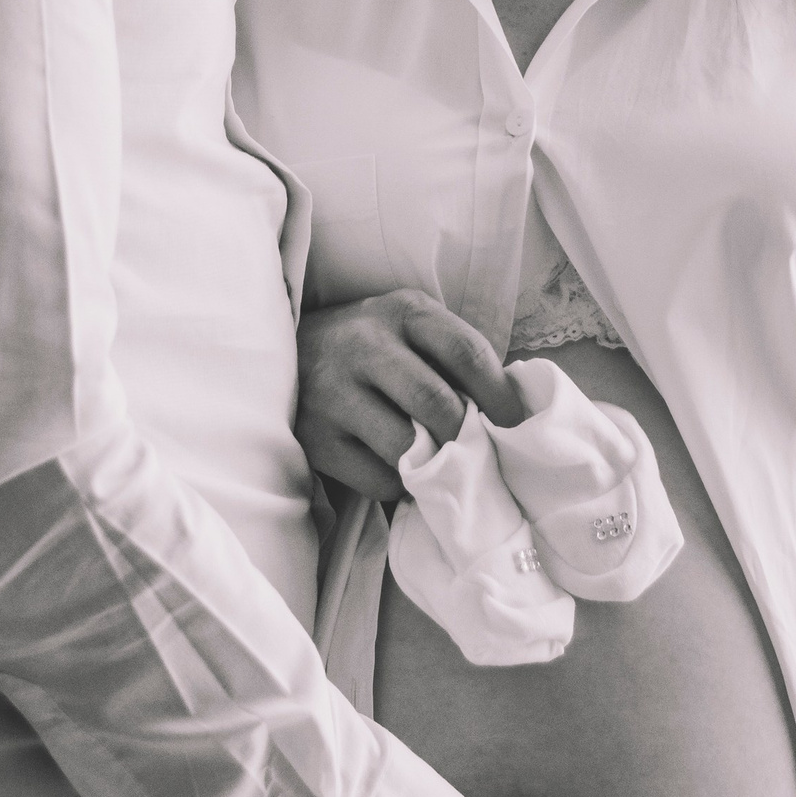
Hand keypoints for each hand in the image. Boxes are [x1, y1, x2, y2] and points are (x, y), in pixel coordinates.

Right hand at [295, 288, 522, 498]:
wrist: (281, 356)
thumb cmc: (368, 346)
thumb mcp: (408, 327)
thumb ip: (451, 356)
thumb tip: (507, 412)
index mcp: (403, 312)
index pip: (466, 352)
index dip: (499, 395)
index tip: (515, 424)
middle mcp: (366, 345)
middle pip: (438, 403)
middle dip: (467, 437)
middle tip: (481, 454)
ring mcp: (334, 392)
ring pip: (407, 448)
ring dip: (433, 465)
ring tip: (439, 463)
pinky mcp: (315, 437)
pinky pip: (377, 479)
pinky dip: (400, 484)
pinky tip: (399, 469)